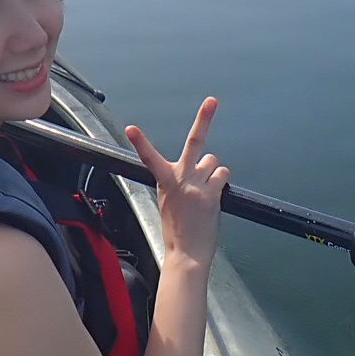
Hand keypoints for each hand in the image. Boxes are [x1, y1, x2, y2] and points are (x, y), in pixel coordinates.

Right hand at [126, 97, 229, 268]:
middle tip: (212, 101)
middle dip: (204, 118)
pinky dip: (221, 182)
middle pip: (195, 142)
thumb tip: (202, 166)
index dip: (140, 142)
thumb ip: (181, 180)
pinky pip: (223, 175)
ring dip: (213, 172)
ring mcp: (198, 185)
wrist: (187, 254)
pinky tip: (214, 197)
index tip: (131, 129)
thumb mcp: (169, 200)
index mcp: (164, 181)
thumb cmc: (178, 229)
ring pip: (214, 162)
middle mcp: (181, 178)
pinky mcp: (212, 194)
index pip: (149, 157)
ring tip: (206, 191)